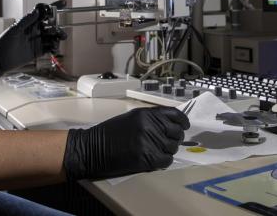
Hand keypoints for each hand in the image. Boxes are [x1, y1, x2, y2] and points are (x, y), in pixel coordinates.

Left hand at [0, 1, 65, 84]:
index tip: (63, 3)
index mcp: (29, 23)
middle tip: (58, 32)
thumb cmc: (3, 43)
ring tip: (58, 40)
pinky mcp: (38, 52)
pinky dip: (54, 47)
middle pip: (51, 25)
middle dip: (57, 27)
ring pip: (52, 37)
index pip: (43, 13)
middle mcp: (34, 31)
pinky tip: (54, 48)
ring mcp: (37, 41)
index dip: (53, 7)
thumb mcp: (14, 30)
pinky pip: (50, 48)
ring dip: (57, 37)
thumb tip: (36, 11)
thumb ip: (26, 21)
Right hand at [62, 106, 189, 179]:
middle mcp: (150, 126)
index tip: (184, 126)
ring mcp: (148, 142)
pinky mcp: (146, 158)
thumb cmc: (109, 133)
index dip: (183, 122)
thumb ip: (151, 119)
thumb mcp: (131, 118)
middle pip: (177, 133)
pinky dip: (163, 161)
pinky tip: (154, 159)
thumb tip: (171, 124)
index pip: (176, 115)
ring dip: (168, 150)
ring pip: (172, 148)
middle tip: (167, 142)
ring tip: (156, 151)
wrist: (92, 148)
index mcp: (146, 114)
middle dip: (175, 138)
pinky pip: (166, 160)